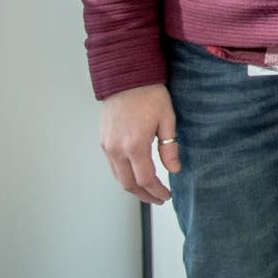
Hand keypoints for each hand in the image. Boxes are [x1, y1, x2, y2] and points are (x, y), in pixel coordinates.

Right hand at [99, 83, 180, 203]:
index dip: (157, 191)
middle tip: (158, 199)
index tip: (167, 196)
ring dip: (133, 187)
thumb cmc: (149, 95)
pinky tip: (135, 174)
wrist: (126, 78)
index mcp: (134, 145)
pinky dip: (124, 175)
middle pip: (128, 184)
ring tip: (149, 191)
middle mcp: (116, 149)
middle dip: (144, 195)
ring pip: (118, 177)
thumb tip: (174, 169)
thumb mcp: (167, 120)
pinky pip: (113, 166)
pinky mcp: (103, 141)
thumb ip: (169, 148)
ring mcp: (107, 146)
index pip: (146, 179)